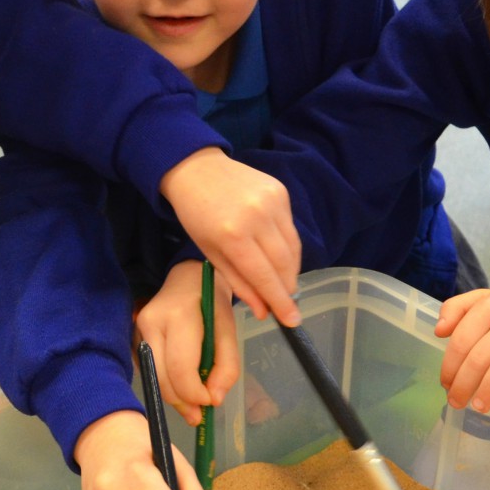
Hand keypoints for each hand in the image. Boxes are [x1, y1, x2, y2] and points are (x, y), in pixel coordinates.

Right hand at [135, 260, 241, 426]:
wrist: (186, 278)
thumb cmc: (211, 303)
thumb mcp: (228, 330)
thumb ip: (227, 366)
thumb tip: (214, 400)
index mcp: (179, 316)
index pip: (180, 368)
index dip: (194, 393)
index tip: (210, 402)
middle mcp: (151, 323)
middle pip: (162, 379)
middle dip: (183, 402)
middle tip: (200, 414)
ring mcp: (138, 330)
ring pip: (153, 379)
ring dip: (174, 398)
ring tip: (193, 404)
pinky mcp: (134, 338)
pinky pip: (150, 372)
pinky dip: (166, 385)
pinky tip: (181, 384)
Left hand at [158, 149, 300, 326]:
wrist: (197, 169)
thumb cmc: (196, 216)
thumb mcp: (210, 253)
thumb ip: (239, 283)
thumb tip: (264, 311)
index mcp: (232, 235)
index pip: (264, 276)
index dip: (281, 301)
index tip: (293, 320)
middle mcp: (257, 217)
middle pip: (284, 263)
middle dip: (288, 288)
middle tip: (287, 304)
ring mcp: (272, 201)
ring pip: (293, 247)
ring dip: (291, 270)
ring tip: (284, 283)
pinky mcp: (281, 191)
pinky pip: (291, 229)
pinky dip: (288, 247)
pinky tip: (278, 255)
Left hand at [436, 290, 489, 411]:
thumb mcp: (485, 304)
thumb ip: (456, 310)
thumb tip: (439, 330)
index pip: (464, 338)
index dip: (450, 365)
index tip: (446, 385)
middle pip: (483, 353)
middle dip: (465, 382)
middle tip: (457, 402)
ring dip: (489, 386)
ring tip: (479, 405)